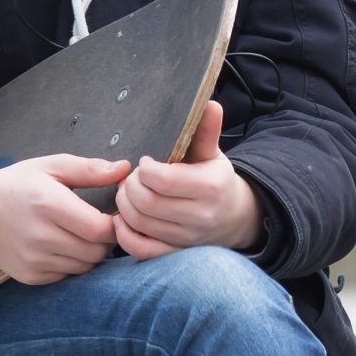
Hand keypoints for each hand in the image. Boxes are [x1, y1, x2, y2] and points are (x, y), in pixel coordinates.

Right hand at [0, 154, 130, 284]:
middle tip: (97, 225)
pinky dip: (72, 264)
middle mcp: (40, 236)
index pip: (101, 230)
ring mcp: (34, 260)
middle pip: (97, 251)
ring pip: (85, 267)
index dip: (114, 225)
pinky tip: (62, 246)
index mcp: (49, 204)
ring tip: (79, 234)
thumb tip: (125, 169)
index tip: (111, 215)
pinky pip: (67, 276)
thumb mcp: (51, 166)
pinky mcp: (30, 276)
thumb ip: (90, 169)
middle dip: (105, 240)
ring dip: (90, 253)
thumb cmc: (17, 185)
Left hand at [113, 101, 263, 258]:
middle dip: (130, 186)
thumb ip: (206, 130)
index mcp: (209, 187)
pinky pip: (142, 250)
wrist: (233, 218)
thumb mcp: (213, 154)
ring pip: (140, 223)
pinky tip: (122, 219)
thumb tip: (209, 103)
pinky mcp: (174, 253)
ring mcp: (186, 238)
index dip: (144, 169)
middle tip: (132, 178)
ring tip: (128, 193)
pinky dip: (124, 235)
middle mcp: (200, 216)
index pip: (162, 179)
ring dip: (124, 206)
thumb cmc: (216, 180)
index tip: (145, 162)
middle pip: (146, 202)